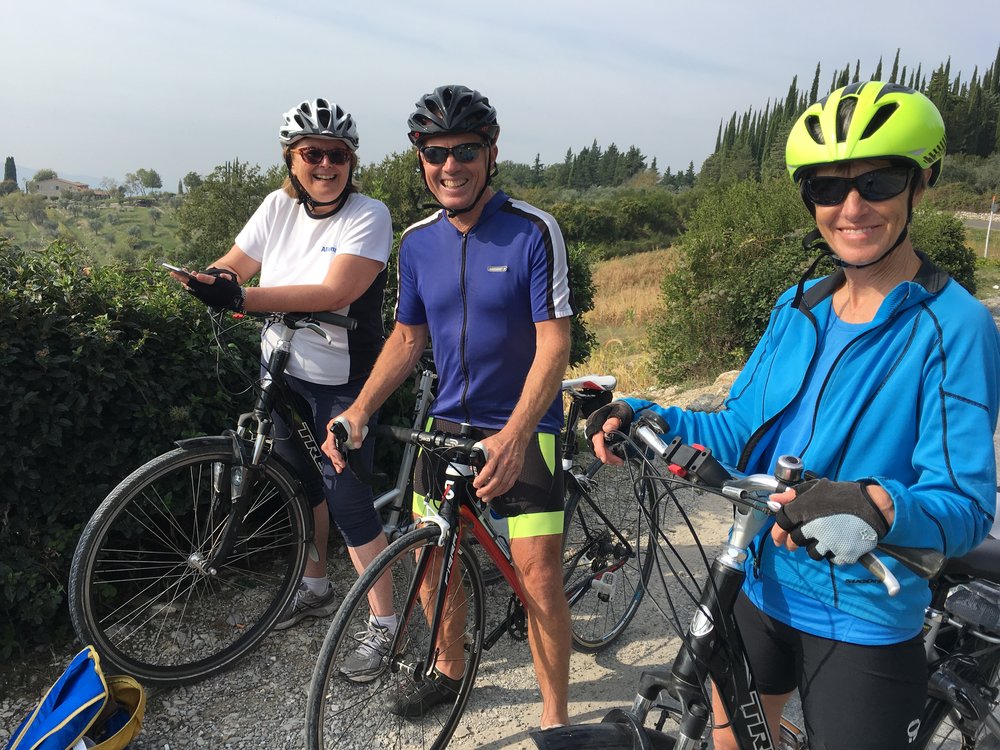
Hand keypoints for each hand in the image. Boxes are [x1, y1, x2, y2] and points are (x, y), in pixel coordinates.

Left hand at [184, 272, 244, 311]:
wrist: (237, 300)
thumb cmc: (229, 290)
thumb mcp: (220, 282)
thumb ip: (207, 279)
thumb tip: (196, 276)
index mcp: (204, 292)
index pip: (189, 283)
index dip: (180, 277)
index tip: (172, 272)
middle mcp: (202, 297)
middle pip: (190, 286)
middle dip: (184, 279)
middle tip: (178, 272)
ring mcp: (205, 299)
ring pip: (194, 289)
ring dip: (190, 282)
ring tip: (189, 275)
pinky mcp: (208, 300)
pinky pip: (199, 292)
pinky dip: (196, 286)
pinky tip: (197, 281)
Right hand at [322, 408, 368, 472]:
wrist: (361, 410)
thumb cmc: (357, 413)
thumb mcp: (358, 422)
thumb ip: (357, 434)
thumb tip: (356, 445)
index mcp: (333, 427)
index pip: (330, 443)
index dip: (334, 452)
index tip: (340, 459)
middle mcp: (332, 432)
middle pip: (328, 448)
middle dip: (334, 458)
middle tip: (340, 466)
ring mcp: (335, 435)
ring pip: (331, 450)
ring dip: (335, 459)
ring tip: (340, 468)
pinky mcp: (340, 438)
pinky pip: (337, 448)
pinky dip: (339, 456)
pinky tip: (342, 461)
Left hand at [472, 428, 527, 500]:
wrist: (516, 437)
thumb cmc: (500, 440)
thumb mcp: (486, 443)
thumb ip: (478, 452)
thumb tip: (472, 462)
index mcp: (496, 455)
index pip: (488, 471)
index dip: (481, 480)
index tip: (476, 484)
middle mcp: (504, 462)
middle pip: (495, 481)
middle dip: (486, 490)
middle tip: (479, 494)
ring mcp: (512, 467)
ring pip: (503, 484)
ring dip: (494, 493)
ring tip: (486, 497)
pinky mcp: (517, 471)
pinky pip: (510, 484)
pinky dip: (503, 490)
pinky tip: (497, 493)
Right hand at [584, 401, 633, 465]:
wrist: (621, 409)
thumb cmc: (620, 410)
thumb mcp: (620, 412)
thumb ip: (614, 419)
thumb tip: (607, 428)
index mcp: (595, 421)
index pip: (595, 437)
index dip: (600, 449)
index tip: (604, 458)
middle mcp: (592, 428)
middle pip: (596, 446)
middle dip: (606, 456)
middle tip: (617, 461)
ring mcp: (594, 434)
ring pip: (597, 450)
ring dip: (607, 457)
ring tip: (618, 460)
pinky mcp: (598, 438)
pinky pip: (600, 449)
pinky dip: (607, 454)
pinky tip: (614, 457)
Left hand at [771, 479, 890, 564]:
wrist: (874, 506)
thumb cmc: (844, 495)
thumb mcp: (817, 488)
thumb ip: (793, 495)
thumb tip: (775, 500)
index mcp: (804, 510)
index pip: (781, 524)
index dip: (778, 531)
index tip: (779, 537)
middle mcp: (813, 528)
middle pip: (794, 541)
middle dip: (795, 541)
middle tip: (803, 538)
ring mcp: (828, 542)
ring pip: (811, 552)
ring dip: (814, 547)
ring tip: (824, 538)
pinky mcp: (842, 554)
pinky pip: (830, 558)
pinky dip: (832, 553)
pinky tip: (838, 542)